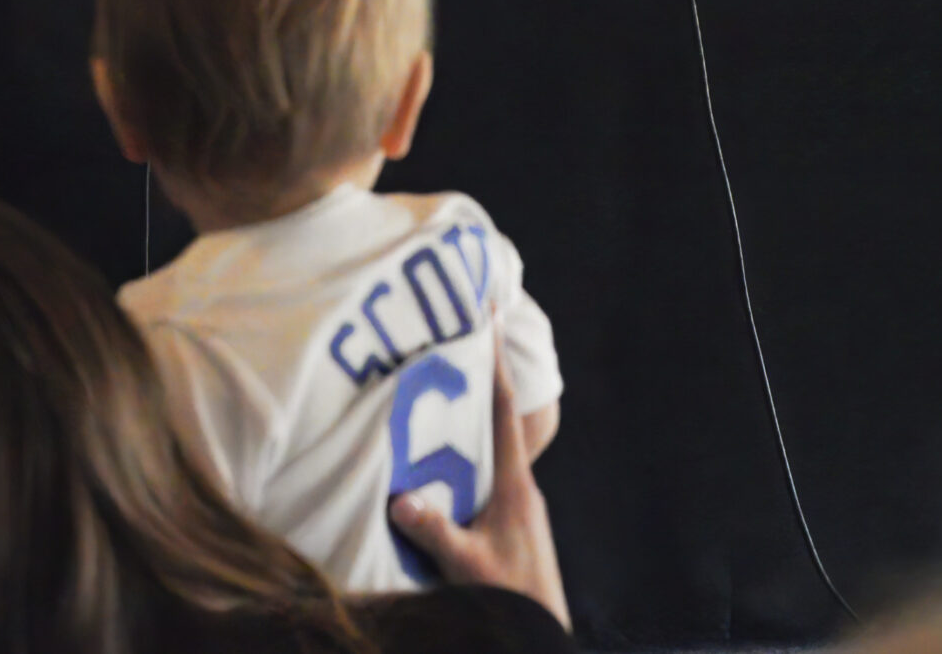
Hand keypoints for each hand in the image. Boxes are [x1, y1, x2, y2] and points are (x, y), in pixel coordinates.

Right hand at [388, 328, 569, 627]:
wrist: (541, 628)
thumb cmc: (512, 597)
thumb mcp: (469, 565)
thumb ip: (436, 532)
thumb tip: (400, 499)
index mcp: (515, 484)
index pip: (504, 411)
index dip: (495, 364)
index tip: (490, 319)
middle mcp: (520, 485)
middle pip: (500, 419)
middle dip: (482, 380)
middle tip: (460, 341)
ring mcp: (518, 502)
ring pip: (493, 448)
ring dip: (474, 419)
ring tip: (446, 393)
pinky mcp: (512, 521)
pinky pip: (487, 473)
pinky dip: (468, 457)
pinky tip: (445, 464)